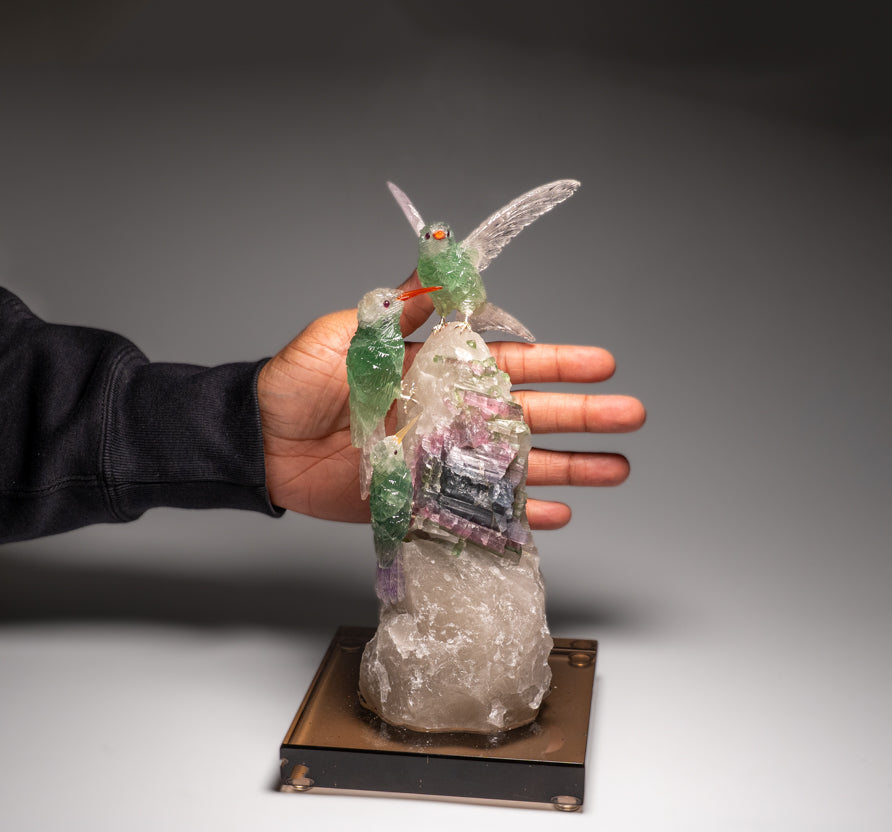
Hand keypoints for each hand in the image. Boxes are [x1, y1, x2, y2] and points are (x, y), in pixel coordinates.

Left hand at [256, 272, 644, 528]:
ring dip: (569, 466)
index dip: (559, 363)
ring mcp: (440, 460)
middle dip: (583, 416)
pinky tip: (558, 513)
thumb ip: (404, 306)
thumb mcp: (352, 331)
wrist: (260, 443)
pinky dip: (517, 512)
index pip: (512, 364)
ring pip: (516, 463)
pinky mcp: (422, 499)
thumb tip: (441, 259)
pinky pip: (478, 508)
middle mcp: (448, 414)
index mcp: (437, 369)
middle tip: (632, 417)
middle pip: (530, 415)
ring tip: (617, 470)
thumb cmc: (297, 383)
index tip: (603, 362)